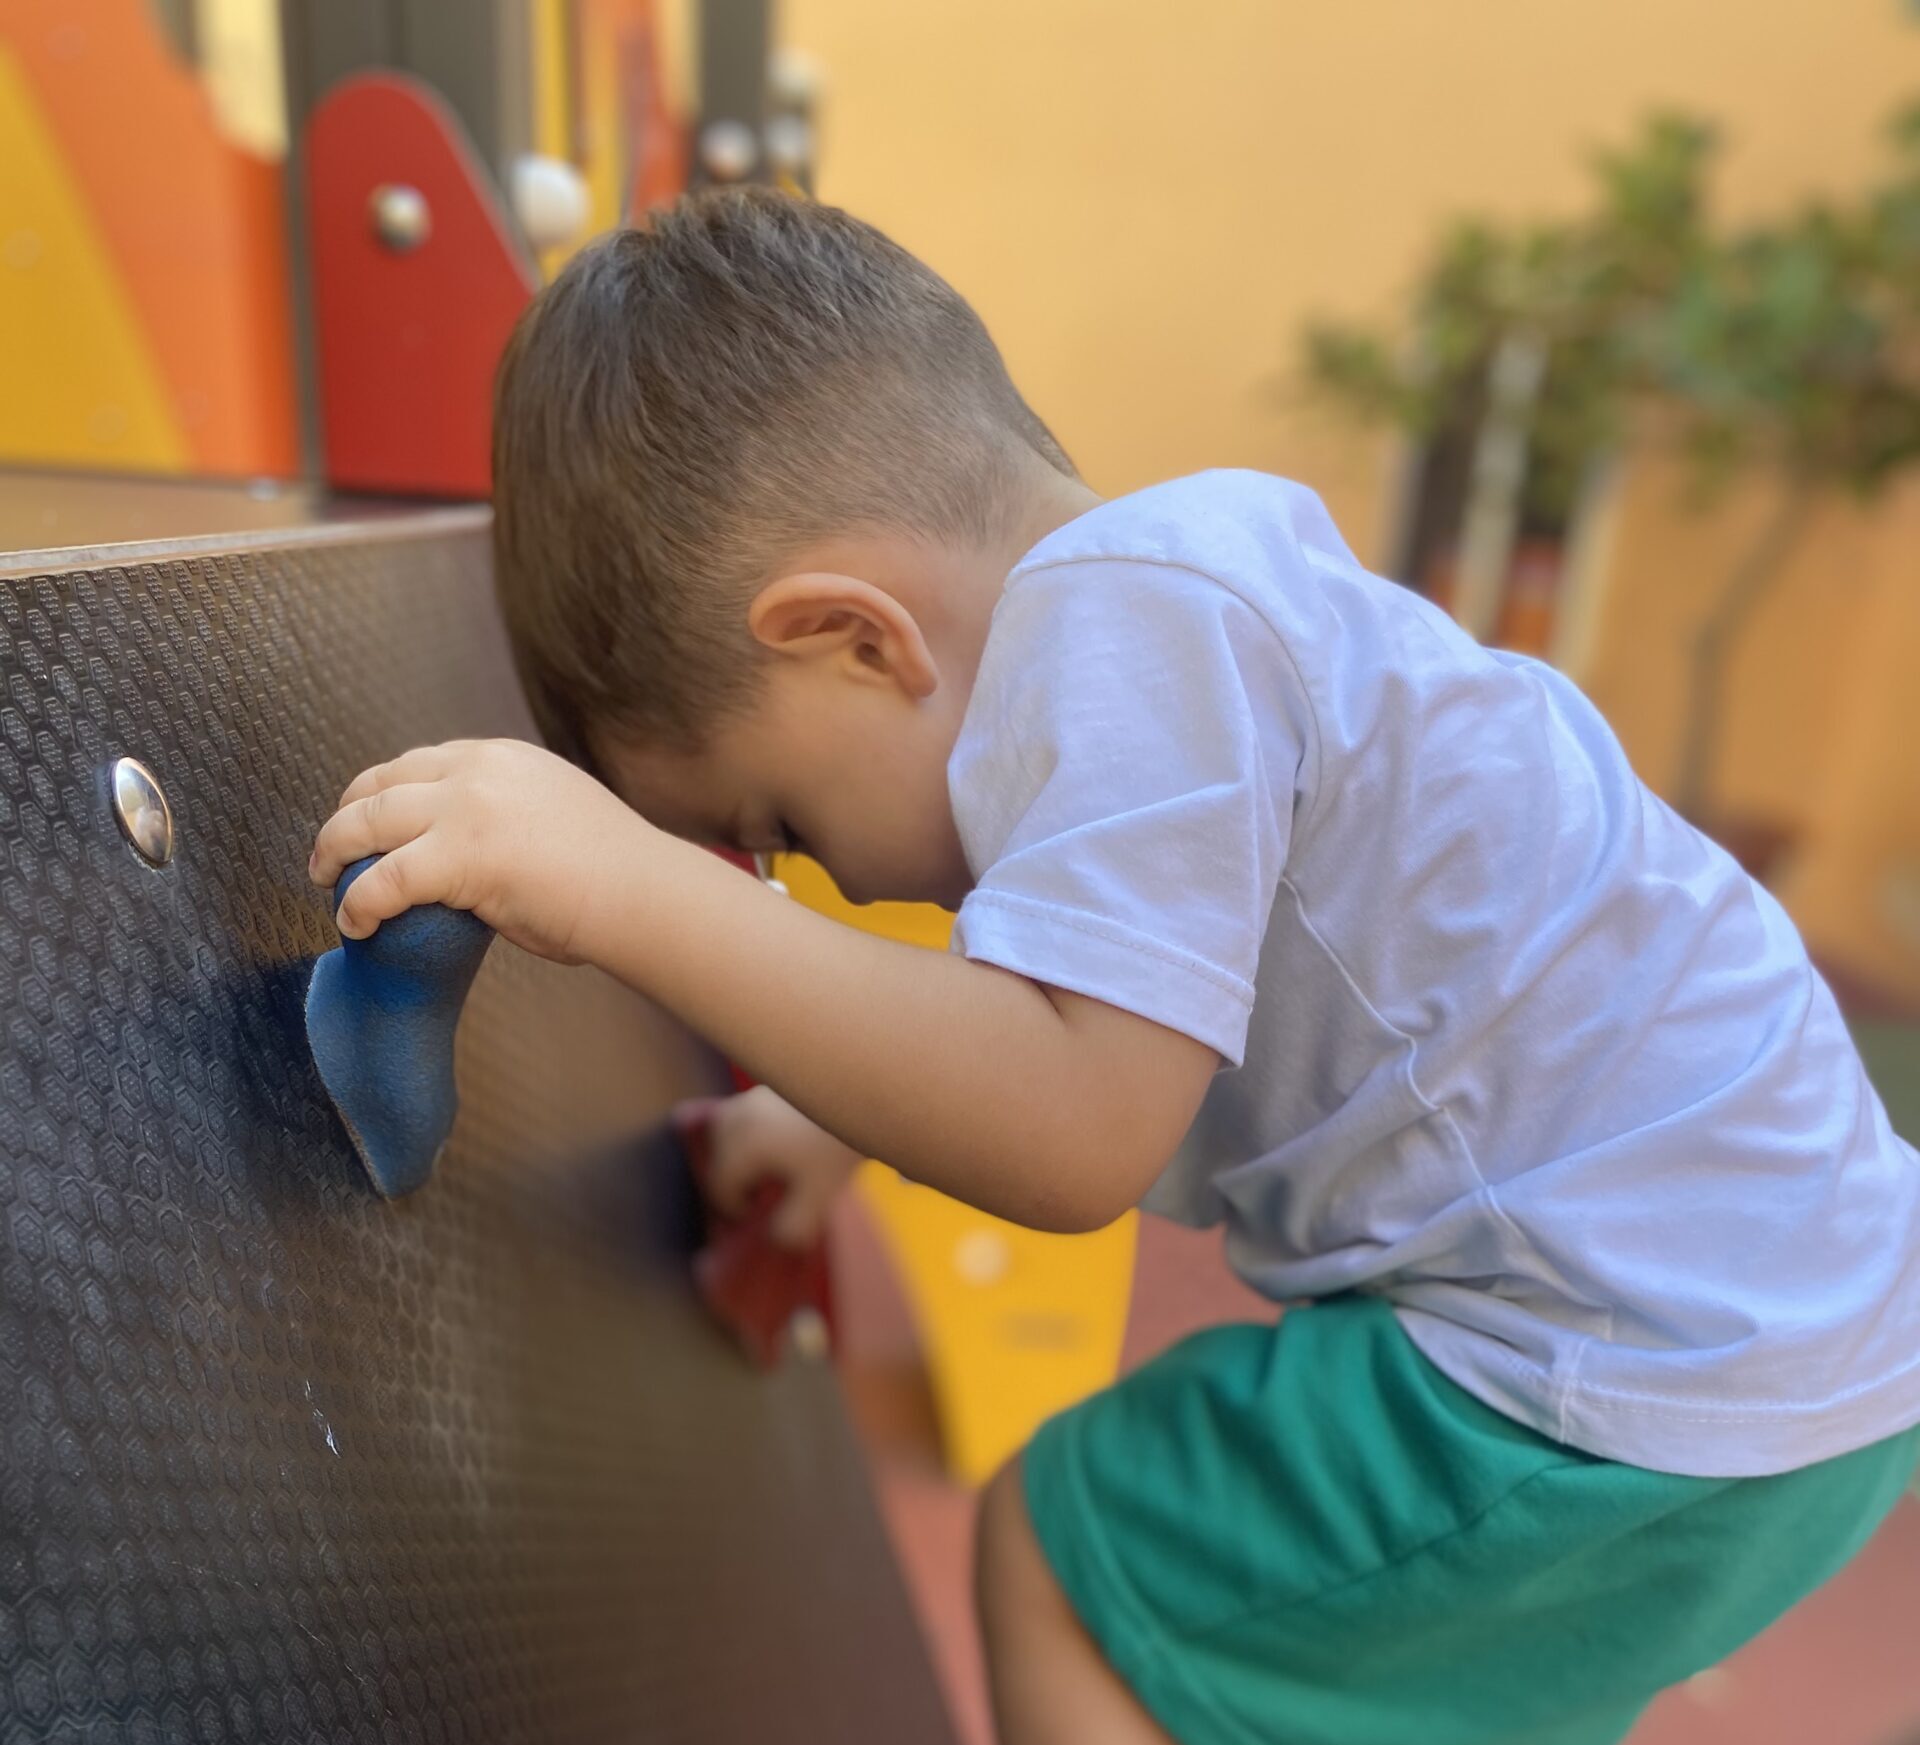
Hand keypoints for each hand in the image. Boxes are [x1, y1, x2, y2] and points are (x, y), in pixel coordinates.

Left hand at [309, 738, 645, 962]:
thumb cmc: (612, 873)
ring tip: (327, 886)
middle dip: (342, 822)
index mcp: (499, 757)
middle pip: (376, 785)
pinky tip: (355, 923)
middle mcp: (475, 770)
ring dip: (333, 855)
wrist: (642, 891)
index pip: (414, 764)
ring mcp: (464, 809)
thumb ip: (504, 816)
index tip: (366, 824)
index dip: (377, 796)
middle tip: (329, 857)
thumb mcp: (551, 813)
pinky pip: (381, 881)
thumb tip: (471, 854)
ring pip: (364, 824)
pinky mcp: (457, 857)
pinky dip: (358, 904)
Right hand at [687, 1086, 860, 1249]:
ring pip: (728, 1128)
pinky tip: (783, 1141)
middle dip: (736, 1178)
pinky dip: (753, 1130)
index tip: (756, 1215)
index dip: (735, 1207)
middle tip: (763, 1194)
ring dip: (739, 1151)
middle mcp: (740, 1115)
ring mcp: (754, 1094)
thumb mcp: (818, 1197)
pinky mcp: (771, 1084)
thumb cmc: (838, 1149)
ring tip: (769, 1166)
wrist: (867, 1098)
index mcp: (743, 1144)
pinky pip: (747, 1112)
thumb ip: (792, 1227)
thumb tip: (776, 1238)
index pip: (721, 1183)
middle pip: (719, 1154)